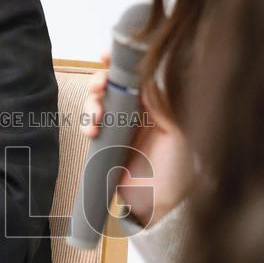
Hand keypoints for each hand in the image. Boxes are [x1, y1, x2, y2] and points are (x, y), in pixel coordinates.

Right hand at [82, 52, 193, 225]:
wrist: (159, 207)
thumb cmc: (176, 172)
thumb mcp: (176, 135)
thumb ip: (161, 107)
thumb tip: (146, 78)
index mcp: (156, 107)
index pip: (137, 77)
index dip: (121, 64)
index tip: (106, 55)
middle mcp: (136, 114)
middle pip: (112, 87)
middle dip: (100, 82)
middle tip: (98, 88)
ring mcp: (119, 129)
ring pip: (98, 105)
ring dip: (92, 105)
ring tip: (95, 120)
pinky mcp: (105, 145)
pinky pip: (91, 127)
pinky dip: (87, 124)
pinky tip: (91, 132)